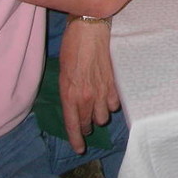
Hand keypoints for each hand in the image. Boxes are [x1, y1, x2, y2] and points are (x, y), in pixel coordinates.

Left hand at [58, 18, 120, 153]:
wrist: (89, 29)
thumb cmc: (71, 47)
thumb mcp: (63, 73)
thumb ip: (68, 92)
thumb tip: (73, 103)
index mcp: (69, 94)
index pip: (73, 124)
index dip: (76, 139)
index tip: (79, 148)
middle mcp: (86, 96)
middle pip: (88, 122)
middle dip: (86, 126)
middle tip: (85, 123)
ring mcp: (102, 90)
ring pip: (104, 116)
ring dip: (99, 115)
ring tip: (96, 109)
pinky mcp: (113, 82)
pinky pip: (115, 103)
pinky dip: (111, 104)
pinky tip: (107, 97)